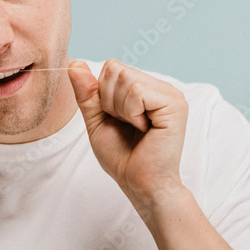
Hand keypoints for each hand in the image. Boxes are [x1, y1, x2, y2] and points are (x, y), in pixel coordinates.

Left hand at [67, 58, 188, 214]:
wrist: (140, 185)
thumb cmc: (123, 157)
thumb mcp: (97, 120)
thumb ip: (87, 93)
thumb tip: (74, 64)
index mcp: (146, 88)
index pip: (112, 67)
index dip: (103, 94)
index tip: (117, 119)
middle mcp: (161, 87)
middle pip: (116, 69)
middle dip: (110, 101)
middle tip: (128, 125)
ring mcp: (171, 94)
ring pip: (125, 78)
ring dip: (120, 109)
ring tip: (137, 128)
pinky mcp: (174, 105)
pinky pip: (137, 91)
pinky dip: (131, 113)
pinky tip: (145, 129)